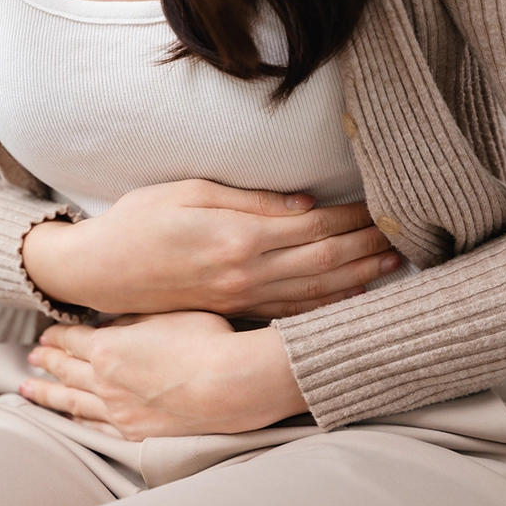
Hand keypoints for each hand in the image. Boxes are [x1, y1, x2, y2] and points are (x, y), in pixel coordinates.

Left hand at [17, 312, 307, 439]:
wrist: (231, 384)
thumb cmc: (207, 340)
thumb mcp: (166, 314)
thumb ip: (132, 320)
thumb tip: (110, 325)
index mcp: (108, 347)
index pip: (72, 340)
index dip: (56, 337)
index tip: (46, 336)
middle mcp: (105, 382)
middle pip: (66, 370)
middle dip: (47, 363)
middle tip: (31, 360)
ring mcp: (119, 412)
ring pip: (72, 402)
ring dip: (48, 395)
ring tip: (29, 391)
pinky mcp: (136, 435)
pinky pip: (96, 428)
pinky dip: (78, 422)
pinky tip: (71, 420)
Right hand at [22, 179, 402, 318]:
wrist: (99, 271)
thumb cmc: (139, 221)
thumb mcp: (188, 193)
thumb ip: (250, 201)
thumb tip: (305, 205)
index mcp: (238, 237)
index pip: (313, 227)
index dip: (352, 218)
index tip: (383, 207)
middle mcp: (246, 274)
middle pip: (323, 262)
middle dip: (366, 248)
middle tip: (405, 236)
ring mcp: (241, 299)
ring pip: (314, 292)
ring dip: (356, 278)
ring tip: (391, 265)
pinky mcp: (233, 311)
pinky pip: (291, 313)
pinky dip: (325, 307)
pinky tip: (349, 299)